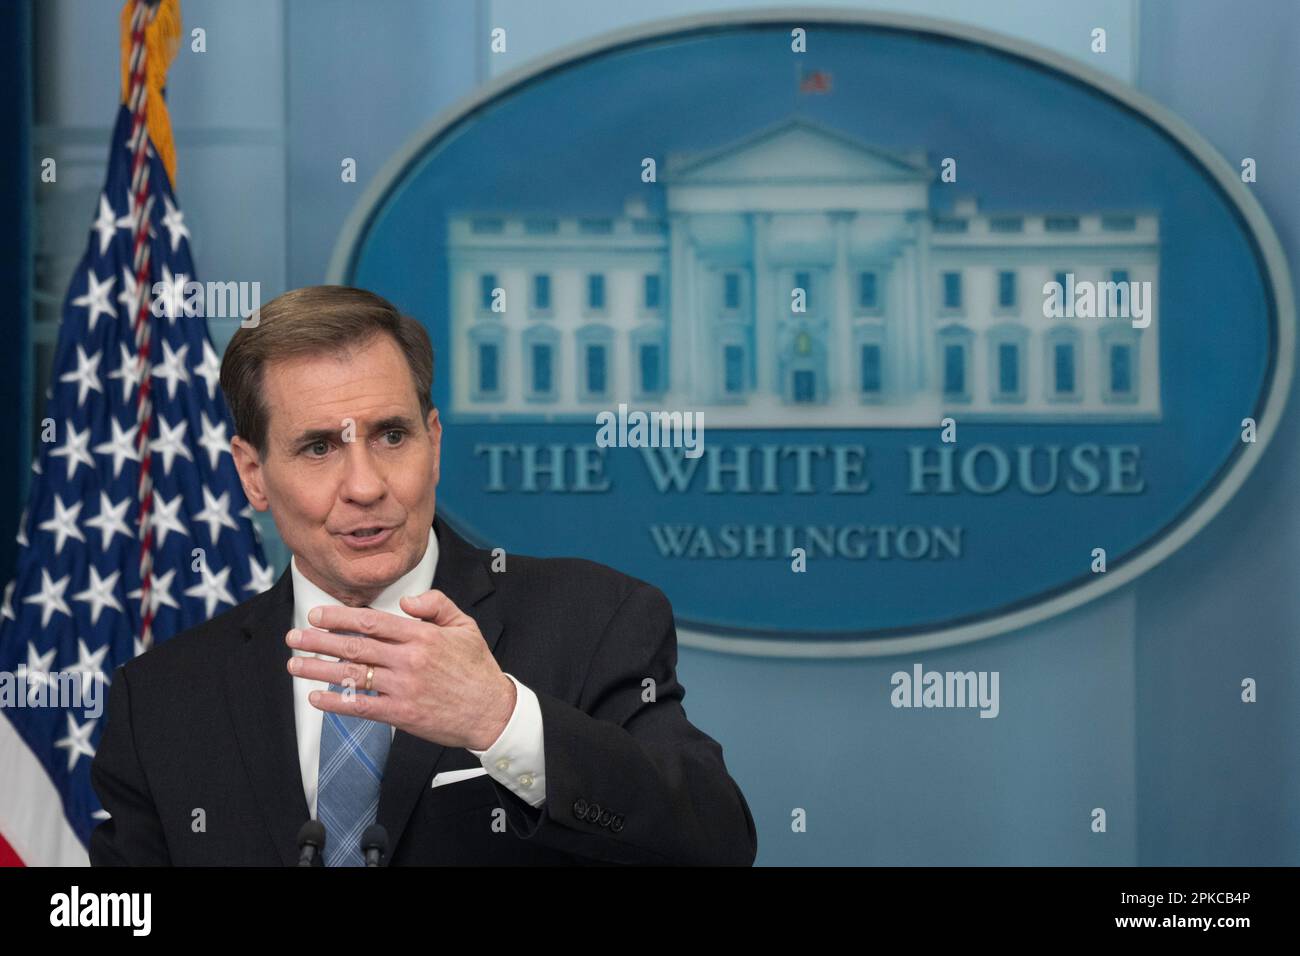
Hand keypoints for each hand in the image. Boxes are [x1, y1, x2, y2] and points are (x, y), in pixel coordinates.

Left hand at [285, 590, 516, 750]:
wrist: (492, 712)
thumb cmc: (477, 668)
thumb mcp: (464, 626)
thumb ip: (436, 605)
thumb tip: (406, 601)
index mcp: (422, 635)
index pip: (371, 621)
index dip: (339, 617)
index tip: (317, 615)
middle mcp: (409, 660)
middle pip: (354, 646)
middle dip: (318, 640)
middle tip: (294, 636)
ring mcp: (403, 687)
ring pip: (352, 675)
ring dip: (319, 669)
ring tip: (294, 664)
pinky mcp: (401, 713)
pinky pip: (361, 707)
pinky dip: (336, 702)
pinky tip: (316, 697)